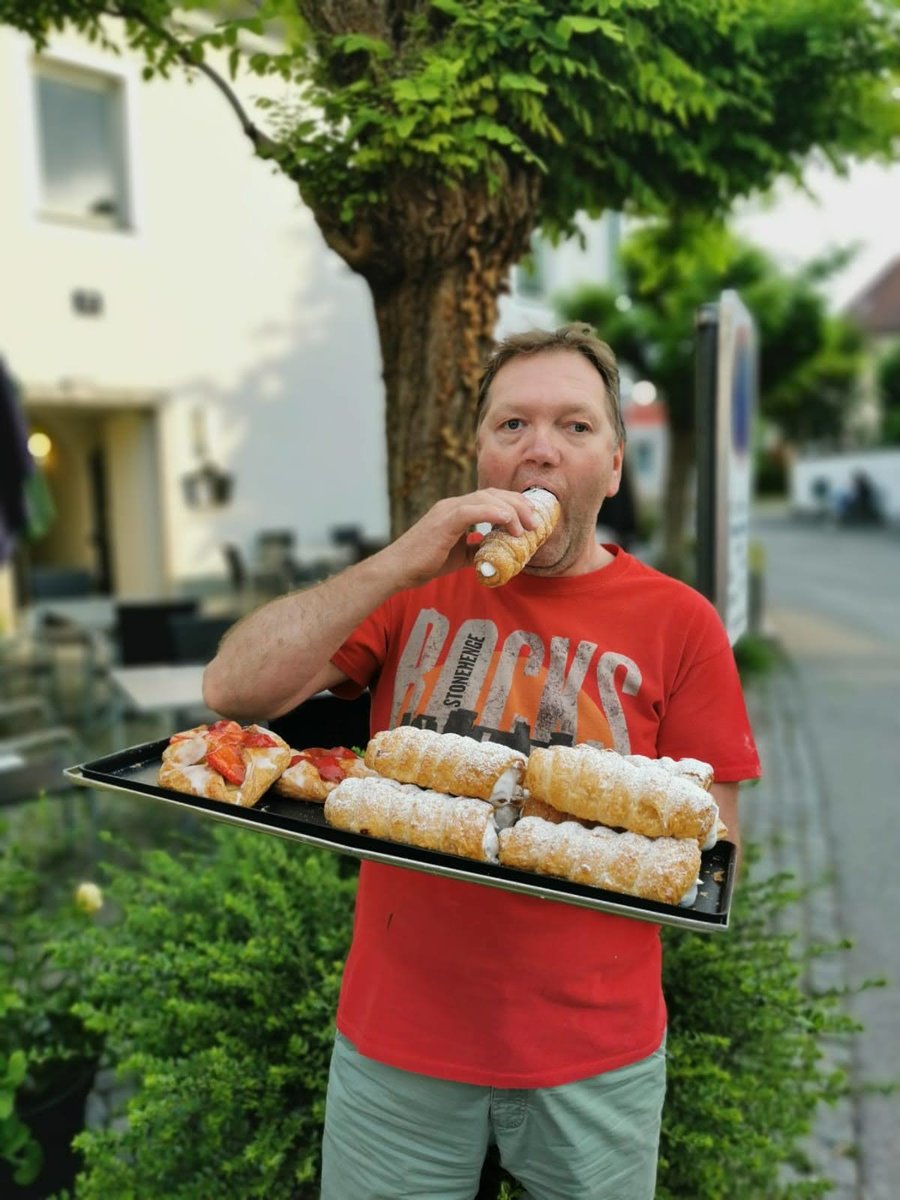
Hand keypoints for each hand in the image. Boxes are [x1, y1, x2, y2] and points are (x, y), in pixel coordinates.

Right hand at [379, 489, 540, 589]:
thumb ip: (475, 548)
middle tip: (536, 522)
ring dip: (511, 510)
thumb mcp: (458, 555)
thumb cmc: (424, 563)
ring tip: (526, 526)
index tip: (530, 519)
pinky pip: (473, 510)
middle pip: (494, 493)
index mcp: (456, 510)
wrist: (398, 569)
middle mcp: (453, 505)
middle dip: (519, 504)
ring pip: (486, 498)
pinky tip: (508, 521)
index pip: (491, 498)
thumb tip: (494, 551)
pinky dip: (493, 513)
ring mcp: (447, 510)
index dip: (514, 505)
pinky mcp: (444, 520)